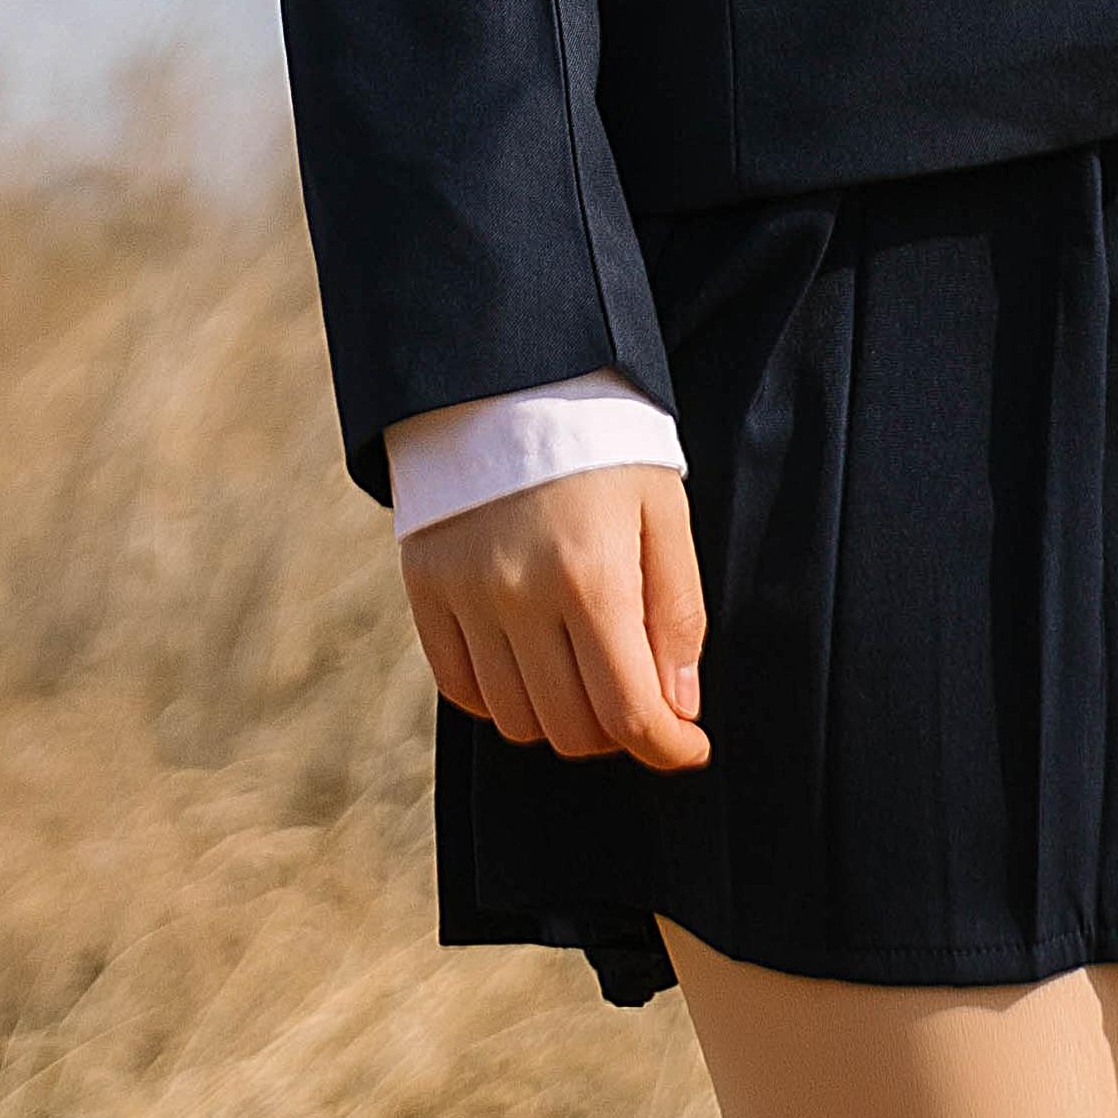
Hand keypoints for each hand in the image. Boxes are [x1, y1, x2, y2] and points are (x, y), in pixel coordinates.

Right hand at [400, 463, 712, 768]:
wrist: (507, 370)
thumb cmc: (601, 441)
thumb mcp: (663, 509)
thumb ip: (678, 611)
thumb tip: (678, 708)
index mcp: (591, 574)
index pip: (629, 712)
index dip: (668, 748)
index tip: (690, 746)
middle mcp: (520, 594)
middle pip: (572, 728)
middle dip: (619, 731)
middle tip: (639, 695)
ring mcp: (465, 594)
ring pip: (516, 721)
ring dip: (560, 717)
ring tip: (584, 672)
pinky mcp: (426, 587)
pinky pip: (461, 689)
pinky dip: (501, 697)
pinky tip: (530, 663)